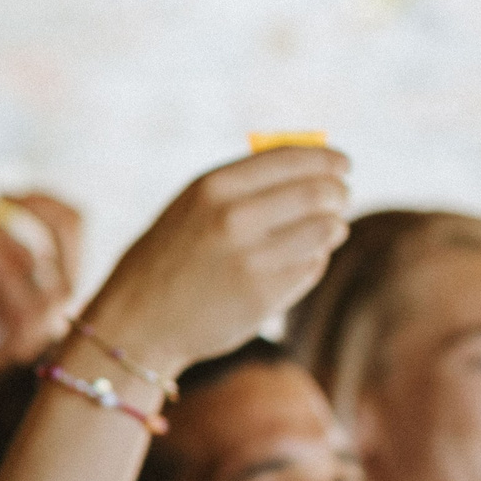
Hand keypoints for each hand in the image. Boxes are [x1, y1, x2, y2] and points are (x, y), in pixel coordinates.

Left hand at [0, 193, 83, 359]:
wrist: (4, 357)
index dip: (44, 198)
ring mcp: (48, 304)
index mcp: (76, 269)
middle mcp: (70, 286)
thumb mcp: (30, 272)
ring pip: (28, 250)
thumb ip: (26, 238)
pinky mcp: (21, 317)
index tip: (10, 192)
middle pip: (63, 227)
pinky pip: (4, 271)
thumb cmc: (14, 304)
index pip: (74, 220)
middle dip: (28, 204)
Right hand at [81, 148, 351, 379]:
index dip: (330, 161)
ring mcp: (251, 259)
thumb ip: (246, 184)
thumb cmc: (171, 257)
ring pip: (327, 230)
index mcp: (214, 186)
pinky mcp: (264, 295)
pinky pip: (313, 266)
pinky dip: (310, 262)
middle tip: (339, 200)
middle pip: (322, 193)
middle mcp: (233, 218)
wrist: (137, 322)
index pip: (296, 159)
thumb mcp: (193, 207)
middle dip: (338, 195)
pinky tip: (285, 267)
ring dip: (330, 230)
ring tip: (314, 235)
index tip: (343, 167)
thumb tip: (316, 164)